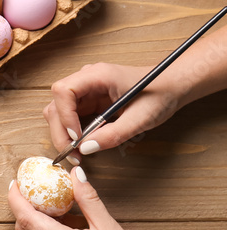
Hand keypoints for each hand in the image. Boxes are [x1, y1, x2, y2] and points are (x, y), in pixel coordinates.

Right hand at [45, 63, 183, 160]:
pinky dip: (72, 133)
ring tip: (77, 153)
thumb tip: (85, 149)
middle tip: (73, 154)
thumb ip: (113, 134)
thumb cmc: (160, 94)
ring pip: (58, 111)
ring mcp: (85, 90)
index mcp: (98, 75)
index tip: (77, 136)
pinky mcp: (88, 101)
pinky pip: (70, 117)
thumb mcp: (141, 118)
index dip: (65, 115)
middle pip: (56, 104)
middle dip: (60, 131)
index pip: (64, 90)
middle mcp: (86, 80)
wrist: (172, 86)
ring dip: (63, 133)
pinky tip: (83, 145)